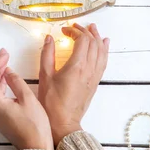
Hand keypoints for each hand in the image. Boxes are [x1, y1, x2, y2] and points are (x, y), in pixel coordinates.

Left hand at [0, 48, 53, 149]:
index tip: (5, 53)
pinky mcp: (0, 118)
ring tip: (7, 64)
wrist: (36, 149)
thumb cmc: (35, 127)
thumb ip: (16, 82)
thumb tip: (8, 72)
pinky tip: (8, 80)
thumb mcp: (28, 99)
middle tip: (5, 55)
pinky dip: (0, 85)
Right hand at [38, 23, 109, 145]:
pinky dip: (104, 50)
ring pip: (101, 50)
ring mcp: (94, 75)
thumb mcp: (45, 76)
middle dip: (85, 31)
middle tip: (75, 27)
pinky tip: (104, 44)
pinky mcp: (95, 81)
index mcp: (77, 66)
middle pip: (93, 42)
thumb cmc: (52, 102)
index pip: (82, 40)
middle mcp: (89, 69)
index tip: (64, 30)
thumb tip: (49, 38)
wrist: (63, 122)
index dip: (74, 31)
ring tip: (92, 28)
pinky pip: (103, 61)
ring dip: (97, 37)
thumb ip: (47, 54)